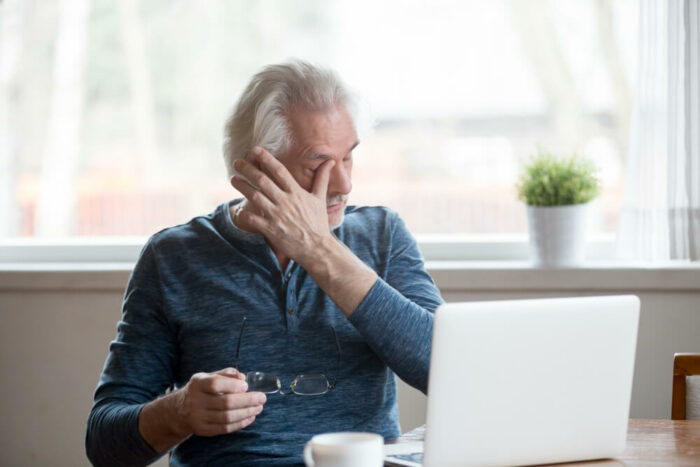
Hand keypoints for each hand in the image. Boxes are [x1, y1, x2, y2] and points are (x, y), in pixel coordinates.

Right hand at [176, 367, 265, 436]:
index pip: (215, 384)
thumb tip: (242, 378)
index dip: (233, 385)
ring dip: (247, 413)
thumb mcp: (208, 376)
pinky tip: (250, 417)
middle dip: (248, 400)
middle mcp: (196, 401)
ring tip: (259, 407)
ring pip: (227, 417)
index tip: (246, 386)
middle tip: (262, 398)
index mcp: (198, 384)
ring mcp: (198, 417)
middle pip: (225, 403)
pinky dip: (240, 423)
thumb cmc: (200, 390)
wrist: (179, 410)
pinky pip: (225, 428)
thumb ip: (226, 374)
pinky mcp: (203, 430)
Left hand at [230, 146, 335, 264]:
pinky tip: (238, 208)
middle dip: (247, 169)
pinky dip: (244, 212)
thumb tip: (330, 161)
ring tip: (233, 179)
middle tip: (237, 162)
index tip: (255, 150)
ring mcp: (277, 215)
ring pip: (255, 196)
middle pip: (262, 180)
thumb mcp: (320, 199)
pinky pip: (252, 218)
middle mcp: (285, 201)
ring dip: (242, 186)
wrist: (317, 248)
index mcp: (296, 192)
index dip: (266, 158)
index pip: (279, 171)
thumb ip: (322, 179)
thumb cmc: (318, 223)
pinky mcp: (271, 229)